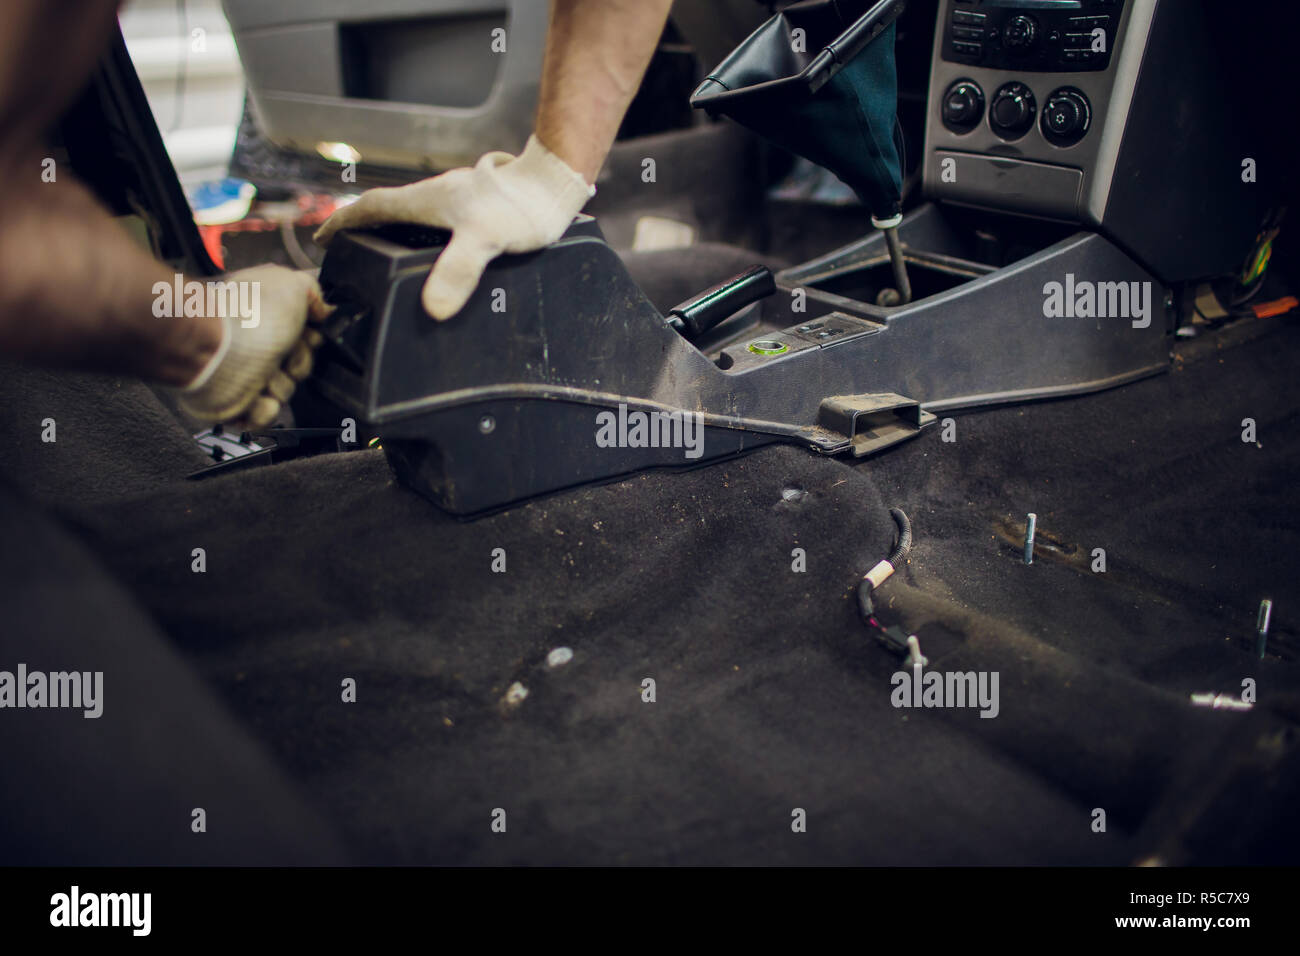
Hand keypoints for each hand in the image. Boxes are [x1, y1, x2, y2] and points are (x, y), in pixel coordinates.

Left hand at [178, 265, 331, 427]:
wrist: (214, 348)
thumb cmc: (247, 315)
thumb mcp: (292, 284)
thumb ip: (314, 292)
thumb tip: (323, 308)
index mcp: (268, 317)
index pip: (305, 335)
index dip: (312, 338)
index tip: (309, 335)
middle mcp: (257, 343)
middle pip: (299, 365)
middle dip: (299, 363)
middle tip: (285, 353)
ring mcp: (246, 372)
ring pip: (285, 391)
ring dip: (281, 385)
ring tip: (264, 372)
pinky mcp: (237, 402)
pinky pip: (265, 415)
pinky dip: (265, 410)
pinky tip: (258, 396)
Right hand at [314, 135, 594, 319]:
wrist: (555, 184)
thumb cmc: (521, 207)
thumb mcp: (486, 240)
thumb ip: (458, 271)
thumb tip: (434, 307)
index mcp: (427, 200)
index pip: (371, 208)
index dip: (343, 224)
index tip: (321, 239)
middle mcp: (437, 195)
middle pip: (388, 211)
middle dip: (363, 230)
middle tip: (348, 252)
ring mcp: (458, 199)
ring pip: (413, 215)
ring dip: (393, 231)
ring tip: (385, 257)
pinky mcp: (477, 206)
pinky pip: (438, 221)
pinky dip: (425, 235)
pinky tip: (438, 255)